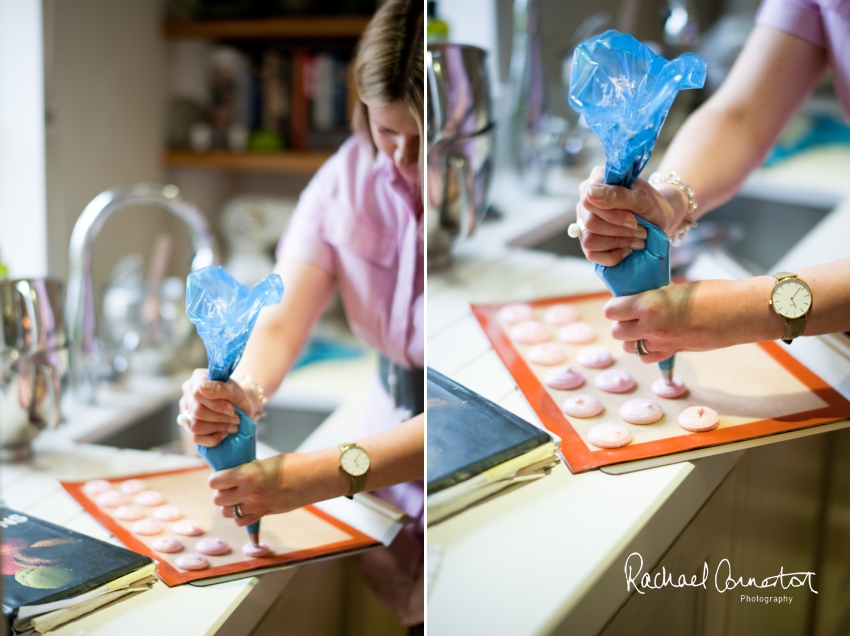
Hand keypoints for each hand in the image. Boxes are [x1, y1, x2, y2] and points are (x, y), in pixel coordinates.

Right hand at [178, 369, 253, 446]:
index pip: (197, 393)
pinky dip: (212, 438)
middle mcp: (187, 392)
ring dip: (217, 428)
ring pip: (194, 426)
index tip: (231, 409)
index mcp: (198, 378)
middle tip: (236, 419)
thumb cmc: (237, 396)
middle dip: (220, 418)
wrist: (241, 406)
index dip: (216, 405)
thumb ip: (220, 388)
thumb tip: (202, 386)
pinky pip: (195, 437)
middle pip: (196, 411)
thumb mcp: (235, 391)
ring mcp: (185, 409)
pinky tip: (224, 433)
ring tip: (232, 425)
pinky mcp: (188, 426)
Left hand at [209, 450, 347, 526]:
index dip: (216, 479)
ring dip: (229, 506)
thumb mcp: (264, 462)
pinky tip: (247, 507)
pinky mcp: (264, 514)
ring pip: (227, 513)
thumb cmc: (291, 465)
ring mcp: (256, 506)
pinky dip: (241, 516)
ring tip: (237, 498)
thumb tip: (233, 477)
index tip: (220, 477)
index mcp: (246, 474)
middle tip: (228, 487)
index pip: (215, 482)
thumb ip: (247, 471)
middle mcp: (248, 492)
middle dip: (220, 493)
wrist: (312, 477)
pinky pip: (242, 521)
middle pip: (218, 499)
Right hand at [577, 166, 685, 266]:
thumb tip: (590, 192)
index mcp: (596, 180)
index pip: (588, 201)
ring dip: (618, 243)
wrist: (660, 218)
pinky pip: (591, 254)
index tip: (634, 220)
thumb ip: (617, 194)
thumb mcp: (641, 198)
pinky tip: (627, 250)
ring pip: (588, 240)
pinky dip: (613, 256)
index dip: (611, 215)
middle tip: (642, 231)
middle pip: (590, 223)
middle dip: (619, 231)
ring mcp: (584, 222)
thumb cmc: (651, 204)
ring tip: (639, 240)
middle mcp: (586, 201)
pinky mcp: (588, 240)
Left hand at [604, 280, 743, 362]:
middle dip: (622, 324)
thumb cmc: (712, 293)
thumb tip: (638, 303)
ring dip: (633, 338)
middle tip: (632, 315)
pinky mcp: (674, 352)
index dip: (616, 307)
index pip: (612, 311)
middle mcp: (652, 326)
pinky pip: (648, 357)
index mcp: (649, 304)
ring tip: (645, 327)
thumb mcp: (675, 289)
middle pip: (617, 332)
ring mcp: (662, 342)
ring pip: (630, 347)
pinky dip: (647, 350)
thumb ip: (653, 298)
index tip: (622, 303)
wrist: (739, 311)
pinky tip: (657, 339)